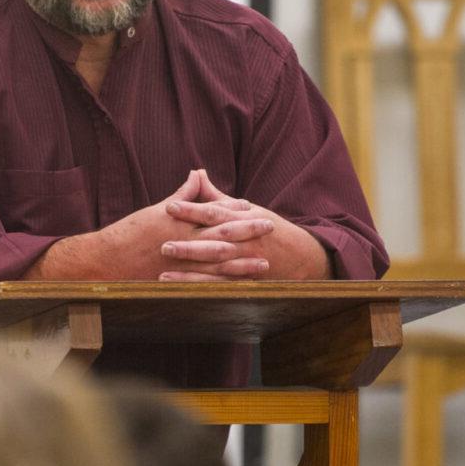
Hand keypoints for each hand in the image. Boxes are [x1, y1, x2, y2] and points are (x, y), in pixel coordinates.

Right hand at [26, 170, 271, 279]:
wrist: (104, 263)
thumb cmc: (129, 234)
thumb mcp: (156, 210)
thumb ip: (182, 195)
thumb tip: (198, 174)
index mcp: (177, 222)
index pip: (211, 213)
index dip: (233, 211)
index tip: (251, 207)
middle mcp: (182, 242)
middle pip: (221, 236)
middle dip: (247, 232)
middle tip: (270, 227)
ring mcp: (181, 265)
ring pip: (218, 264)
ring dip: (243, 263)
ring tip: (264, 263)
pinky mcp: (178, 283)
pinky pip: (206, 285)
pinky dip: (225, 286)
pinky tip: (241, 288)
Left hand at [157, 172, 327, 281]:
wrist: (301, 256)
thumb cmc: (266, 227)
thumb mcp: (246, 209)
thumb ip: (217, 195)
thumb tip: (197, 174)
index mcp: (244, 218)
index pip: (214, 212)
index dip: (192, 210)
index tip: (169, 207)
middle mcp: (245, 241)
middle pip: (214, 242)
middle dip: (189, 245)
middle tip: (163, 245)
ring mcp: (246, 263)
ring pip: (216, 268)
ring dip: (190, 274)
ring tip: (164, 275)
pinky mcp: (245, 280)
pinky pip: (221, 286)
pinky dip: (201, 288)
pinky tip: (181, 291)